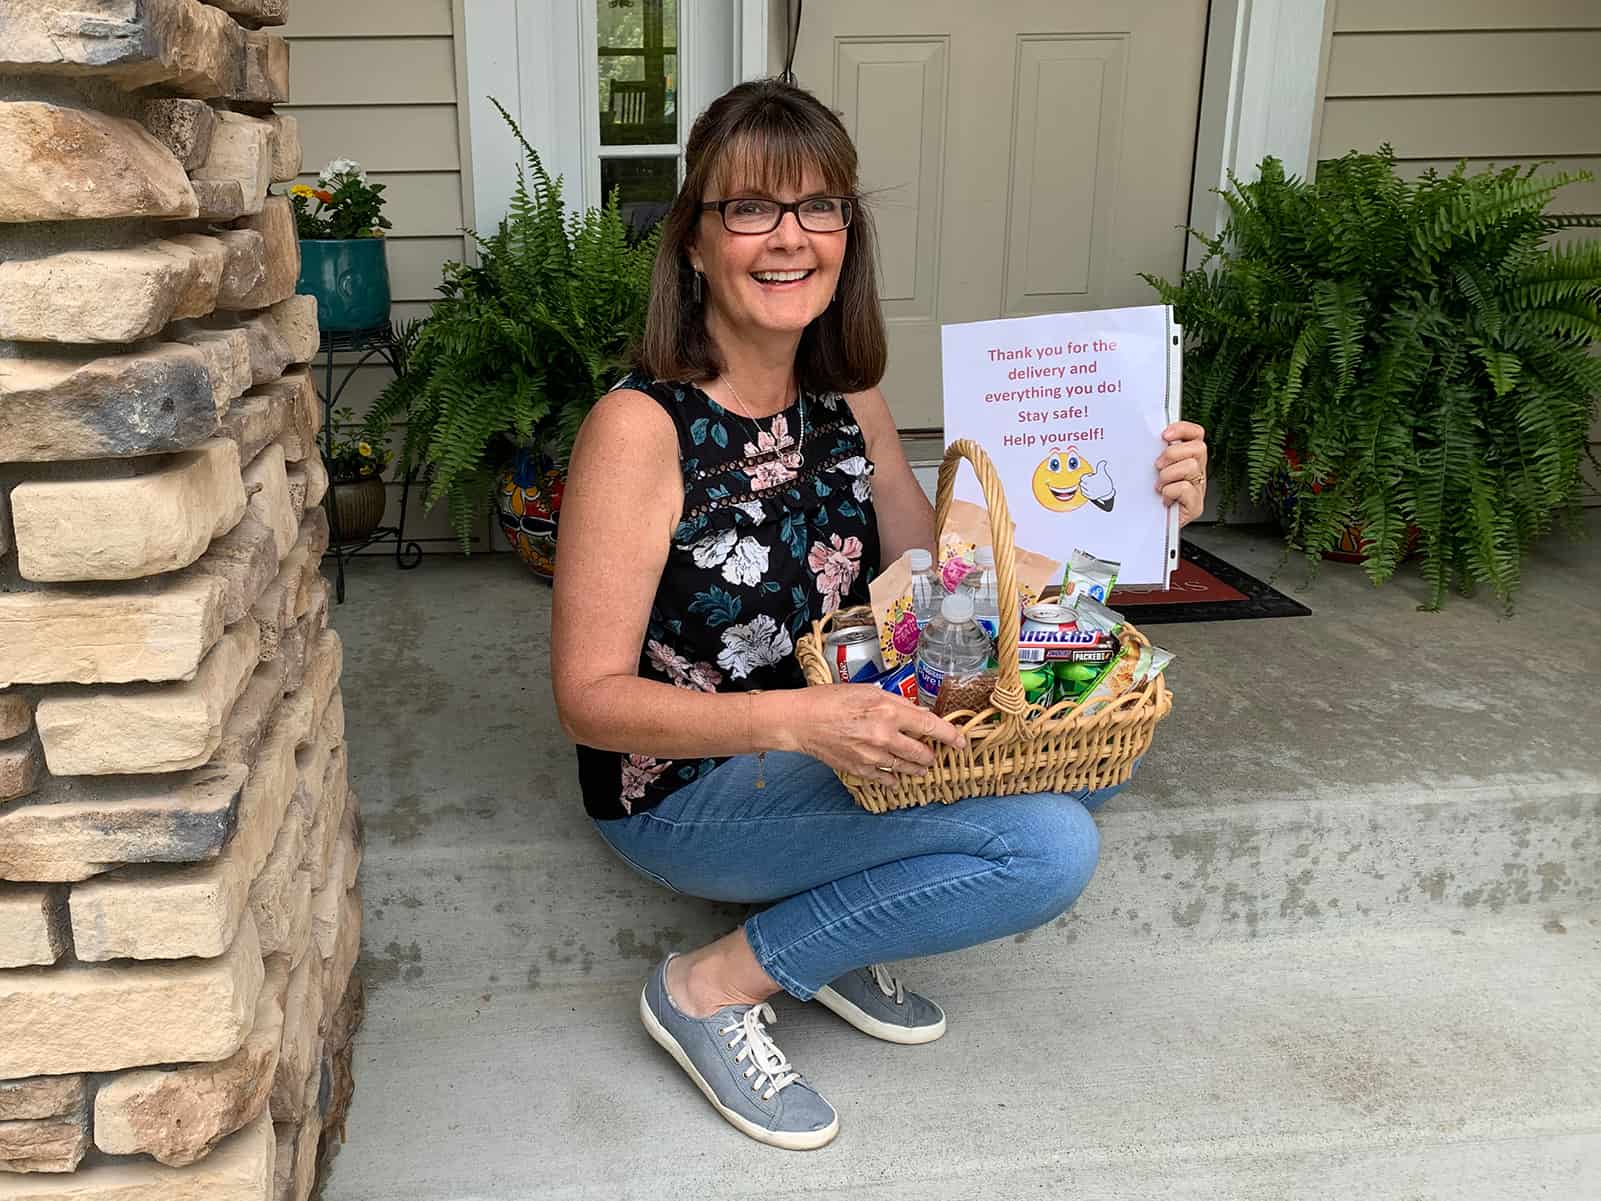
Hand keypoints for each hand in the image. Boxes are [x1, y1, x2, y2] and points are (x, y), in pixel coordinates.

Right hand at [787, 684, 966, 777]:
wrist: (801, 721)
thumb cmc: (830, 700)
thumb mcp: (868, 691)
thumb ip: (895, 702)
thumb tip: (916, 712)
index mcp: (889, 711)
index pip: (931, 726)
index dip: (951, 736)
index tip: (960, 742)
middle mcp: (885, 736)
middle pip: (922, 753)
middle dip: (931, 755)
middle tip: (932, 753)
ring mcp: (873, 757)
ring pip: (907, 768)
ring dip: (917, 768)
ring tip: (919, 766)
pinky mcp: (860, 770)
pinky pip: (886, 779)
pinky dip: (894, 778)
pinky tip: (895, 775)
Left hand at [1080, 459, 1115, 503]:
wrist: (1109, 491)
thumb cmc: (1105, 481)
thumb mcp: (1102, 473)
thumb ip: (1101, 466)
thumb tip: (1104, 462)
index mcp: (1090, 481)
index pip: (1083, 478)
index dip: (1086, 476)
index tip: (1091, 476)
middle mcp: (1089, 488)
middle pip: (1082, 483)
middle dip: (1085, 481)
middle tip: (1091, 481)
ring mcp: (1090, 493)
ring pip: (1082, 488)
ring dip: (1084, 486)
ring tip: (1091, 485)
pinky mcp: (1091, 497)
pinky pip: (1084, 493)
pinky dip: (1085, 491)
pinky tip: (1090, 489)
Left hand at [1154, 421, 1207, 526]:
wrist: (1152, 526)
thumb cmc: (1151, 498)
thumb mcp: (1152, 471)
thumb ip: (1155, 454)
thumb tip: (1149, 440)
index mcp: (1189, 459)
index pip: (1196, 434)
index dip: (1183, 429)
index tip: (1165, 435)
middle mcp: (1197, 472)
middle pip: (1198, 448)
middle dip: (1173, 454)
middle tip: (1158, 466)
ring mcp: (1199, 488)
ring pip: (1191, 466)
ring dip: (1168, 476)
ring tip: (1160, 486)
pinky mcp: (1196, 506)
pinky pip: (1186, 488)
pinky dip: (1171, 492)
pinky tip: (1165, 498)